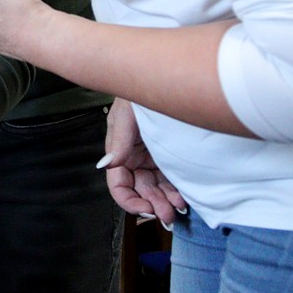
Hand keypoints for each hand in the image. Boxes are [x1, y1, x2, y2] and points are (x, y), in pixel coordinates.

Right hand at [101, 98, 185, 225]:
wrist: (167, 76)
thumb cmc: (141, 91)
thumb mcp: (127, 114)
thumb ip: (118, 140)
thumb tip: (108, 164)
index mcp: (119, 150)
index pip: (118, 183)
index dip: (129, 200)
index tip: (145, 209)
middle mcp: (134, 157)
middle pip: (140, 190)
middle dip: (151, 205)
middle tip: (166, 215)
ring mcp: (153, 157)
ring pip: (156, 188)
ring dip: (165, 202)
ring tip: (177, 209)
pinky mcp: (170, 155)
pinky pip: (171, 180)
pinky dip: (176, 192)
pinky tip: (183, 198)